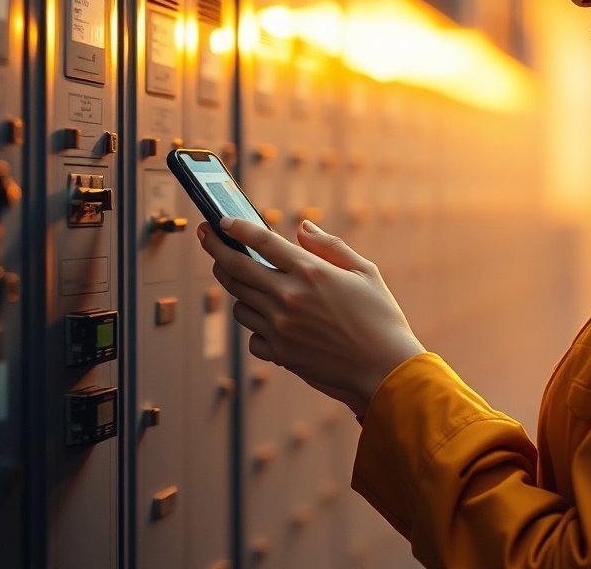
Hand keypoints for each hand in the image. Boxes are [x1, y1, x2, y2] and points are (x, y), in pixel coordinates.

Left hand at [198, 216, 425, 416]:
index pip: (261, 241)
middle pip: (235, 268)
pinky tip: (268, 318)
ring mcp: (280, 328)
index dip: (236, 227)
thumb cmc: (381, 317)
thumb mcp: (365, 272)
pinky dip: (255, 325)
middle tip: (205, 236)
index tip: (221, 220)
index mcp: (311, 272)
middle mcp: (288, 297)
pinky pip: (252, 336)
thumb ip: (330, 246)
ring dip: (236, 287)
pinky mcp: (280, 354)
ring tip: (241, 278)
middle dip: (215, 248)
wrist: (385, 370)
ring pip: (239, 302)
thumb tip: (302, 226)